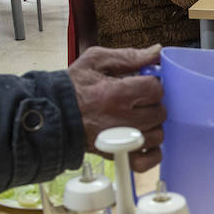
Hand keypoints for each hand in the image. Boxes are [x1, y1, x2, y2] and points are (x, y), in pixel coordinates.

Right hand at [67, 46, 165, 169]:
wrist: (53, 115)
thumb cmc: (72, 89)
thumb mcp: (95, 61)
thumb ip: (128, 56)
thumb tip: (155, 52)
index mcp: (117, 94)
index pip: (155, 89)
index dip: (151, 85)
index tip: (141, 85)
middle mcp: (121, 119)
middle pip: (160, 112)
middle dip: (151, 104)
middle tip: (137, 101)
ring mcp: (122, 140)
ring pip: (157, 135)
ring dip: (151, 126)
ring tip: (136, 119)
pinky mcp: (118, 156)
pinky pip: (148, 160)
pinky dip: (150, 152)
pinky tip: (142, 140)